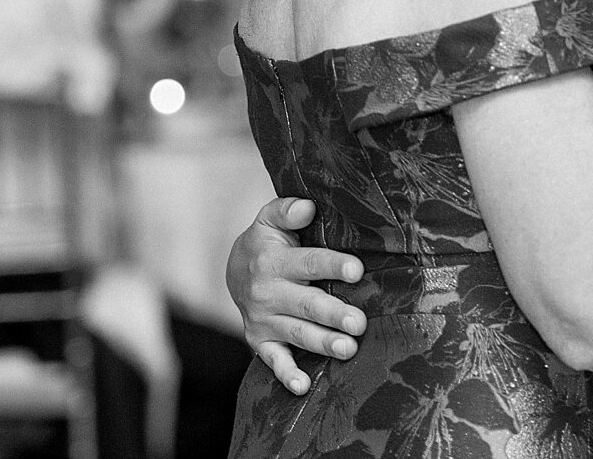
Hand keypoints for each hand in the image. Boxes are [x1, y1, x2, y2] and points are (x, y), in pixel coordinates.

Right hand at [226, 197, 367, 394]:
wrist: (234, 271)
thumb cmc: (266, 241)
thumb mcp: (269, 218)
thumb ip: (287, 211)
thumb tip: (307, 207)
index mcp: (274, 260)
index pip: (309, 262)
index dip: (332, 265)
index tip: (356, 269)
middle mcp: (269, 293)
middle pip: (306, 304)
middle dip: (333, 314)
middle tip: (359, 322)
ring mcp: (264, 320)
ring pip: (297, 333)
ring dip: (323, 343)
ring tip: (349, 349)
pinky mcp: (260, 341)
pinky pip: (273, 360)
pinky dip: (287, 374)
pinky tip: (304, 386)